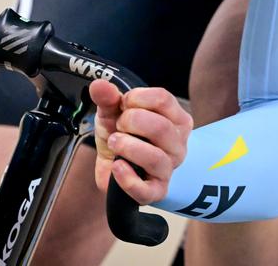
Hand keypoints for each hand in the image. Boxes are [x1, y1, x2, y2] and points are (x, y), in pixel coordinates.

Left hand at [89, 80, 192, 204]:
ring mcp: (169, 169)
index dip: (136, 98)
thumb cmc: (123, 134)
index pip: (162, 99)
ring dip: (127, 147)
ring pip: (155, 158)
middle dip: (131, 122)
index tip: (124, 104)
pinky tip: (116, 167)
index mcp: (175, 118)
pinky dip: (127, 179)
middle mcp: (178, 143)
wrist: (113, 164)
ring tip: (115, 143)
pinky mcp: (156, 191)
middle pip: (160, 127)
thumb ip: (107, 97)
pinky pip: (146, 190)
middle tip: (119, 126)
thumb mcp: (112, 112)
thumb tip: (99, 85)